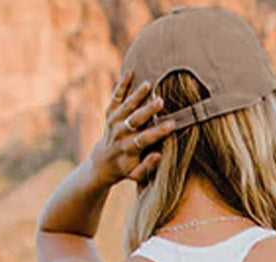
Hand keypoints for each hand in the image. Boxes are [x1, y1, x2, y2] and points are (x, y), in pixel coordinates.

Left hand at [91, 67, 174, 187]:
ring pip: (125, 106)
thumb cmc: (126, 169)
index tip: (172, 124)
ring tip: (148, 84)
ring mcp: (113, 121)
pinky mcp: (109, 113)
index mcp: (128, 149)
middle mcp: (120, 134)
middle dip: (147, 110)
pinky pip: (115, 97)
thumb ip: (147, 167)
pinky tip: (129, 73)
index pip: (145, 139)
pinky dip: (121, 86)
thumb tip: (159, 155)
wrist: (104, 162)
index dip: (158, 132)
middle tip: (160, 101)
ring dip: (137, 95)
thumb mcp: (136, 175)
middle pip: (134, 120)